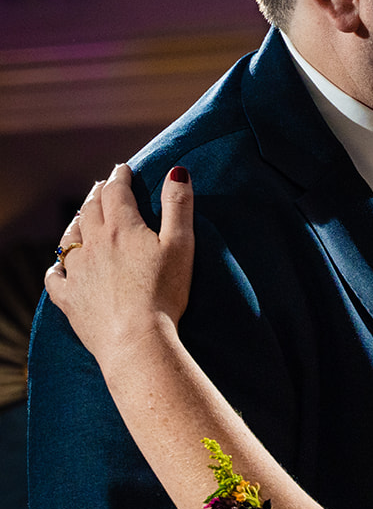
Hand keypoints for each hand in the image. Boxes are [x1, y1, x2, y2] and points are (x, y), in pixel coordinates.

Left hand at [44, 164, 194, 361]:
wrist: (136, 340)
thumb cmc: (165, 293)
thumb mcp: (181, 245)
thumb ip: (179, 206)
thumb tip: (177, 172)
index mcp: (121, 229)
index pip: (116, 192)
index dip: (120, 177)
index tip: (123, 169)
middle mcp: (93, 245)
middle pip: (90, 210)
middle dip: (98, 194)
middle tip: (104, 187)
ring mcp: (77, 272)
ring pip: (69, 238)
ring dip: (77, 223)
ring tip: (82, 217)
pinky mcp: (69, 298)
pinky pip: (54, 276)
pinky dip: (57, 266)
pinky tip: (60, 266)